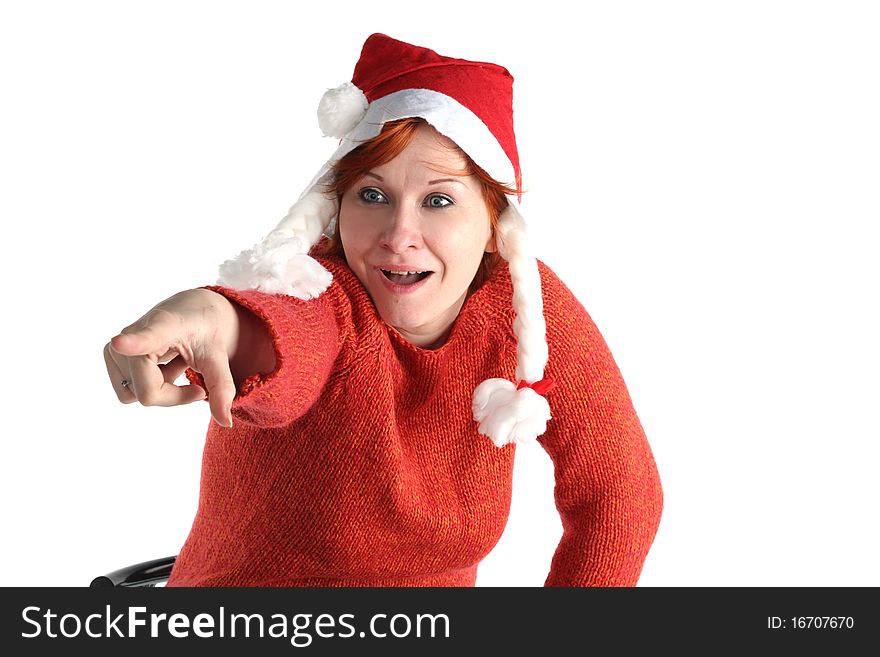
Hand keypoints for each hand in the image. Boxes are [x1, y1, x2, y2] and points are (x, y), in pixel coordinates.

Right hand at [104, 288, 239, 426]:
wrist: (192, 308)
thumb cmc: (205, 329)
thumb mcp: (219, 356)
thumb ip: (223, 388)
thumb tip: (227, 423)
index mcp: (166, 326)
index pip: (148, 336)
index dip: (133, 343)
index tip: (119, 343)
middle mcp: (134, 333)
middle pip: (149, 393)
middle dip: (176, 395)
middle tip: (194, 377)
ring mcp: (117, 346)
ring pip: (136, 396)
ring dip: (162, 388)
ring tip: (176, 362)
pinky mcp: (111, 354)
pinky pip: (129, 391)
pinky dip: (150, 385)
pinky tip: (162, 364)